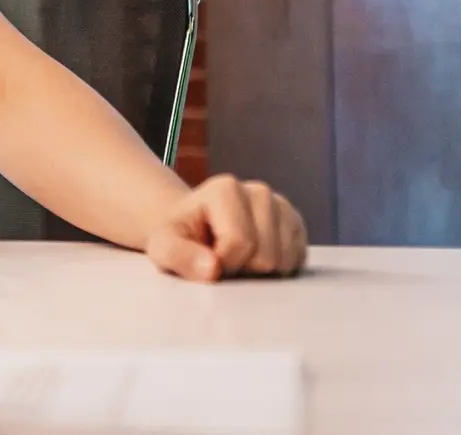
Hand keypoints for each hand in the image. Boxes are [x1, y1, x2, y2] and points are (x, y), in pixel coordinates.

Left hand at [145, 174, 306, 280]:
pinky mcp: (296, 224)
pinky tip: (255, 258)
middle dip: (242, 268)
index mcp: (225, 188)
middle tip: (221, 259)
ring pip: (284, 261)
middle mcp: (258, 191)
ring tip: (237, 258)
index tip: (205, 258)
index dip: (222, 264)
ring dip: (259, 272)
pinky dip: (276, 270)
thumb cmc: (179, 236)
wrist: (193, 228)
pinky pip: (297, 261)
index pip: (239, 243)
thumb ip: (180, 256)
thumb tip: (212, 269)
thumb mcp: (163, 246)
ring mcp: (281, 206)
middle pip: (265, 256)